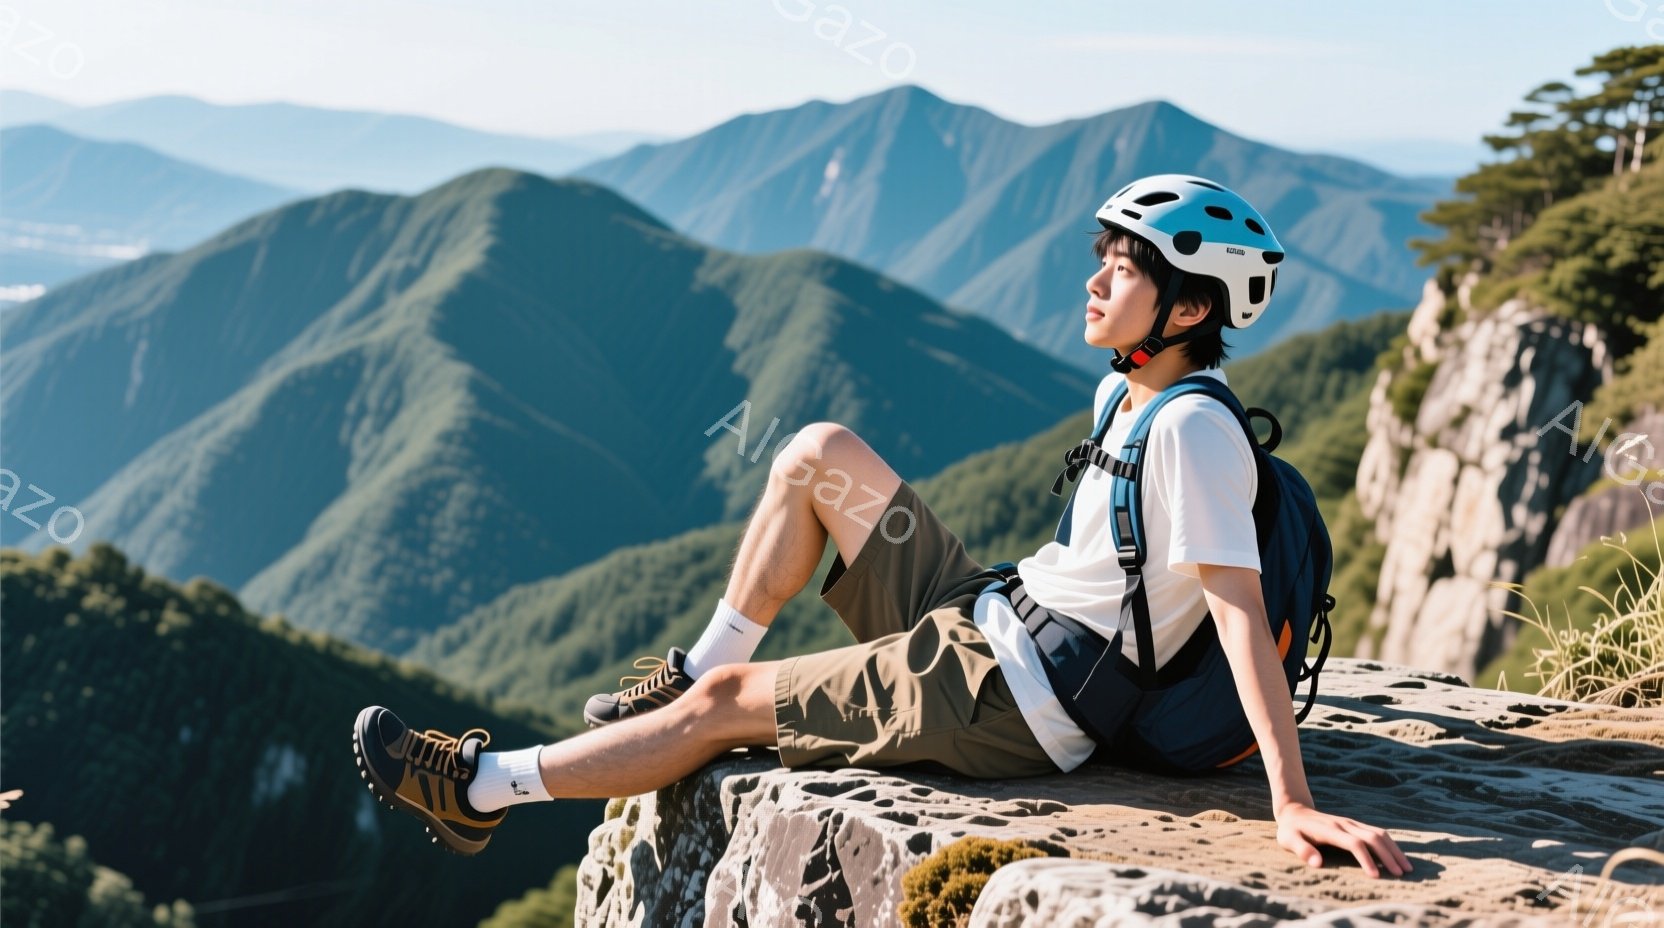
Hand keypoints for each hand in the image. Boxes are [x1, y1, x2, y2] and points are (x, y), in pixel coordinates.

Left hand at [1275, 803, 1412, 877]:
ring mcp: (1351, 823)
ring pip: (1379, 833)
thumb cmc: (1291, 831)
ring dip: (1394, 849)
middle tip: (1401, 874)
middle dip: (1389, 856)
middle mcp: (1344, 824)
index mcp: (1330, 830)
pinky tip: (1397, 856)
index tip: (1376, 876)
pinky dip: (1390, 844)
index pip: (1354, 844)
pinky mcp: (1355, 824)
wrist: (1295, 811)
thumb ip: (1301, 850)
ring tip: (1407, 867)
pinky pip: (1377, 832)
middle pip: (1373, 838)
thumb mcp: (1288, 840)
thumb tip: (1317, 863)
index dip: (1366, 859)